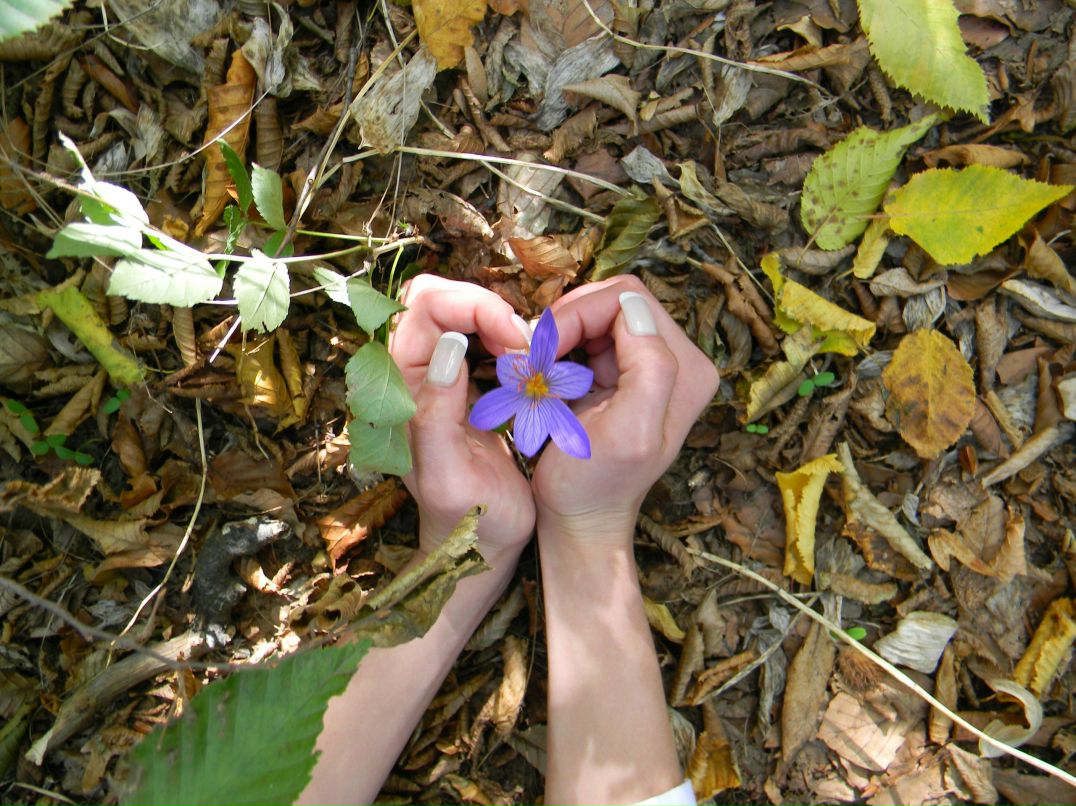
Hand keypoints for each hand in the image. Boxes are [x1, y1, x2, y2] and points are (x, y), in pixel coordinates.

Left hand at [390, 275, 535, 561]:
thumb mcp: (451, 476)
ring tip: (526, 357)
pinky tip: (523, 365)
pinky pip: (476, 335)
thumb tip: (451, 345)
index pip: (424, 307)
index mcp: (398, 391)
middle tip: (523, 345)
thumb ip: (438, 413)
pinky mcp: (458, 385)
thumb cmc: (469, 519)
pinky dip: (503, 337)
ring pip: (458, 312)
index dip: (472, 308)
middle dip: (486, 308)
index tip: (514, 340)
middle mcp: (408, 376)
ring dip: (498, 321)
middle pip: (438, 298)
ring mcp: (433, 378)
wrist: (481, 544)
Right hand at [531, 276, 718, 544]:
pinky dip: (563, 344)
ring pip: (599, 309)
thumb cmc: (593, 484)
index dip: (577, 317)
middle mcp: (679, 360)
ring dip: (562, 333)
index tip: (542, 355)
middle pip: (615, 298)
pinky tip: (549, 373)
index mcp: (687, 371)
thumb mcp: (626, 432)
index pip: (628, 300)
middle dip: (568, 321)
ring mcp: (652, 363)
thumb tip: (632, 307)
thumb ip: (648, 367)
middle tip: (536, 358)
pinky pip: (591, 330)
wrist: (580, 517)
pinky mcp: (626, 369)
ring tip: (539, 367)